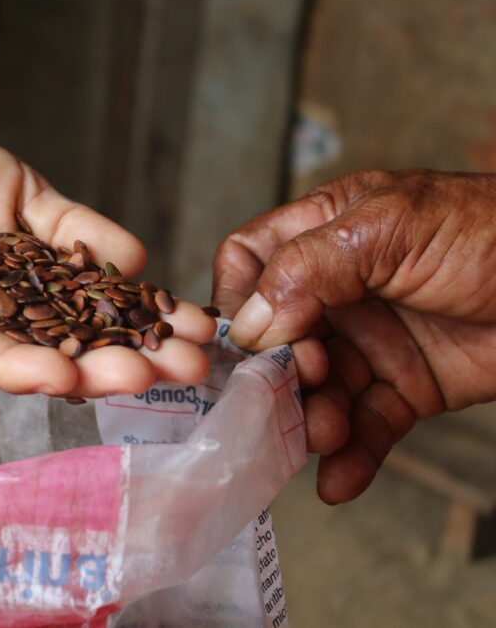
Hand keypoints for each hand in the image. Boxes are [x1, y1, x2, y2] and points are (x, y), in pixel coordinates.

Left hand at [0, 132, 216, 397]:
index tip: (200, 335)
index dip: (146, 325)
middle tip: (190, 373)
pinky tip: (57, 377)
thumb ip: (72, 226)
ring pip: (26, 359)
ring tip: (139, 379)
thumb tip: (140, 262)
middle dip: (129, 360)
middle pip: (69, 346)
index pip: (93, 313)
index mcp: (24, 291)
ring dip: (84, 371)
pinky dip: (12, 364)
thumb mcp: (18, 192)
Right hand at [213, 169, 495, 502]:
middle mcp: (340, 290)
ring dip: (311, 417)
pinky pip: (366, 426)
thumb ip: (309, 267)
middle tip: (297, 388)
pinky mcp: (408, 387)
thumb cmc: (491, 231)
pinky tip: (338, 480)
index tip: (245, 339)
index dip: (237, 298)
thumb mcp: (389, 227)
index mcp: (326, 233)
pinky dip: (351, 457)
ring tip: (323, 435)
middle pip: (276, 336)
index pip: (249, 261)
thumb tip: (252, 325)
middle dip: (277, 371)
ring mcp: (373, 340)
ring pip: (317, 388)